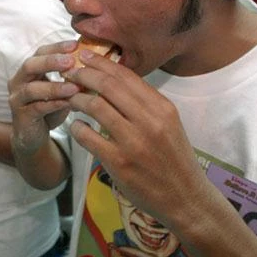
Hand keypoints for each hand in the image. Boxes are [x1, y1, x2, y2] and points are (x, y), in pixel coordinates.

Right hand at [7, 40, 79, 154]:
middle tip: (71, 61)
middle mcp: (18, 81)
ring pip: (32, 88)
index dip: (57, 47)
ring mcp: (17, 99)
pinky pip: (37, 108)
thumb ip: (72, 78)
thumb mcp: (61, 90)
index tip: (75, 45)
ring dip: (54, 86)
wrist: (33, 136)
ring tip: (74, 87)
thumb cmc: (49, 108)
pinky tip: (69, 104)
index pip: (40, 52)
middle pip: (30, 65)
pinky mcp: (21, 117)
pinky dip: (54, 104)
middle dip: (51, 61)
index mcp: (29, 70)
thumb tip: (97, 65)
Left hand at [63, 50, 211, 225]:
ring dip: (77, 99)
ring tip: (70, 98)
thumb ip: (144, 104)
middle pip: (108, 86)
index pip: (126, 76)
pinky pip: (88, 136)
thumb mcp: (169, 124)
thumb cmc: (174, 159)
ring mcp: (133, 142)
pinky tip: (76, 126)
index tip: (84, 57)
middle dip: (84, 75)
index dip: (101, 63)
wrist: (186, 199)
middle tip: (69, 73)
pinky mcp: (118, 163)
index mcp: (162, 108)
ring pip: (95, 106)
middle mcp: (149, 121)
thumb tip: (113, 80)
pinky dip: (77, 127)